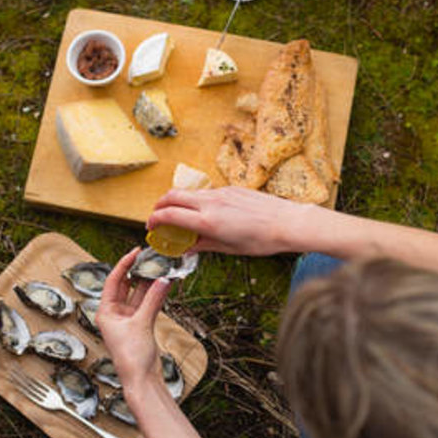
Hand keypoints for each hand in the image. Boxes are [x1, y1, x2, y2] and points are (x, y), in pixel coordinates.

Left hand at [95, 249, 171, 393]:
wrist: (141, 379)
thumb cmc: (132, 357)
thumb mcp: (141, 323)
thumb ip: (153, 300)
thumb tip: (162, 280)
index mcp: (106, 312)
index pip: (114, 281)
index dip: (124, 264)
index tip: (135, 252)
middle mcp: (115, 314)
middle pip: (126, 286)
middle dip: (138, 272)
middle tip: (150, 258)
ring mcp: (129, 319)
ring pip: (140, 295)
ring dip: (150, 283)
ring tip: (161, 268)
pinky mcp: (141, 325)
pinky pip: (149, 304)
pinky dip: (156, 295)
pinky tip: (165, 284)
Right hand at [147, 186, 311, 255]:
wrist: (288, 222)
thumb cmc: (261, 240)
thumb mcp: (229, 248)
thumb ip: (203, 245)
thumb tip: (186, 248)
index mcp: (208, 221)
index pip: (170, 214)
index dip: (155, 219)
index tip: (150, 226)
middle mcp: (211, 203)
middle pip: (173, 195)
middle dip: (159, 204)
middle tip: (157, 216)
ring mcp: (221, 192)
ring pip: (189, 192)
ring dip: (178, 201)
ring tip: (180, 215)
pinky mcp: (231, 189)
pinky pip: (207, 192)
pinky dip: (197, 200)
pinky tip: (206, 212)